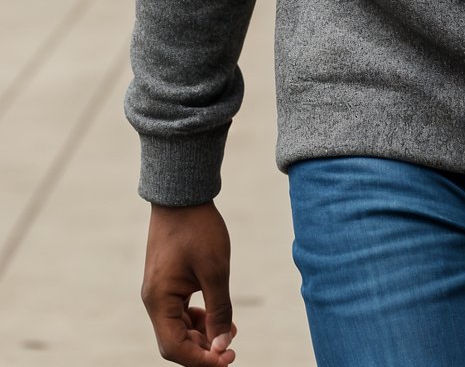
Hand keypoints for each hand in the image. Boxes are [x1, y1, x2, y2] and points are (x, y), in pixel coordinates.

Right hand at [141, 201, 237, 364]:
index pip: (175, 347)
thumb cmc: (198, 228)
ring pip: (179, 327)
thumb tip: (222, 347)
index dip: (201, 359)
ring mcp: (160, 291)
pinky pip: (180, 311)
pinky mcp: (168, 282)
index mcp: (159, 301)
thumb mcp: (215, 270)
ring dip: (203, 334)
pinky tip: (219, 316)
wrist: (183, 194)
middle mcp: (154, 300)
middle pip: (175, 341)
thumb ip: (219, 310)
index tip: (228, 359)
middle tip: (231, 349)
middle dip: (203, 349)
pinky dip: (199, 318)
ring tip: (230, 331)